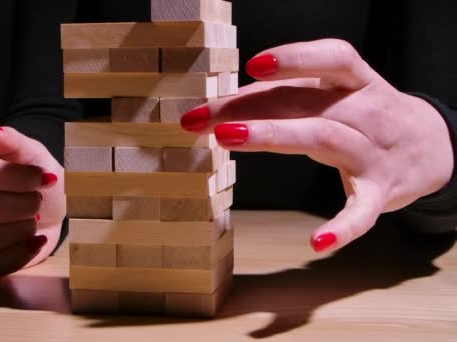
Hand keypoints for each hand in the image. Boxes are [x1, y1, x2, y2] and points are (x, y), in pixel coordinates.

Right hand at [0, 121, 65, 277]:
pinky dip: (19, 255)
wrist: (50, 207)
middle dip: (22, 205)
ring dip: (21, 229)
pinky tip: (36, 240)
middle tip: (39, 201)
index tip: (47, 178)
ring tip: (35, 220)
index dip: (17, 178)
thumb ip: (10, 140)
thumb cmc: (36, 176)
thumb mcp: (31, 153)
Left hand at [181, 39, 453, 252]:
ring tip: (228, 138)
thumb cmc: (365, 113)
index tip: (251, 65)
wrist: (431, 146)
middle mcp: (366, 112)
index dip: (294, 59)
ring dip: (274, 136)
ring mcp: (372, 153)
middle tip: (200, 118)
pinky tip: (318, 243)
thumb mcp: (338, 93)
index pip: (326, 62)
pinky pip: (363, 210)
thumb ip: (291, 94)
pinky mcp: (380, 192)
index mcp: (355, 83)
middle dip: (248, 107)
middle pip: (304, 103)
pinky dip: (344, 226)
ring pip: (324, 139)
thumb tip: (228, 103)